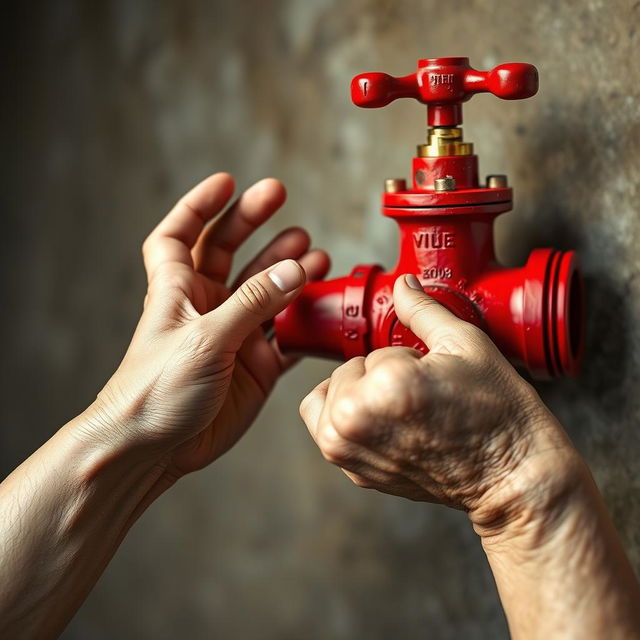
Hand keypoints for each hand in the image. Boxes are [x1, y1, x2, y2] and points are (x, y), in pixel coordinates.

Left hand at [83, 172, 329, 480]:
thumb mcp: (205, 338)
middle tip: (279, 196)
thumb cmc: (156, 391)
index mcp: (178, 290)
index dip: (198, 206)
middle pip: (229, 251)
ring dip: (288, 268)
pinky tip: (323, 305)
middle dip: (253, 222)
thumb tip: (294, 270)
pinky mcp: (255, 365)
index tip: (226, 183)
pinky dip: (306, 321)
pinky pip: (287, 334)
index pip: (180, 235)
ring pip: (266, 290)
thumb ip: (253, 303)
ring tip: (314, 251)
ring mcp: (234, 335)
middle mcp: (207, 307)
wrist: (156, 449)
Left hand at [300, 273, 579, 532]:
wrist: (510, 475)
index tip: (428, 377)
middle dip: (378, 377)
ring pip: (330, 398)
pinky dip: (350, 421)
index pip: (373, 352)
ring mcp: (349, 453)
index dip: (404, 359)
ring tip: (402, 410)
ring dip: (358, 396)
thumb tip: (402, 285)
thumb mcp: (465, 344)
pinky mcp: (353, 473)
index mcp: (382, 388)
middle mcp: (354, 424)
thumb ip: (421, 309)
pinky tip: (389, 427)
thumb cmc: (497, 415)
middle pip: (347, 373)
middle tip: (419, 395)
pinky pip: (329, 430)